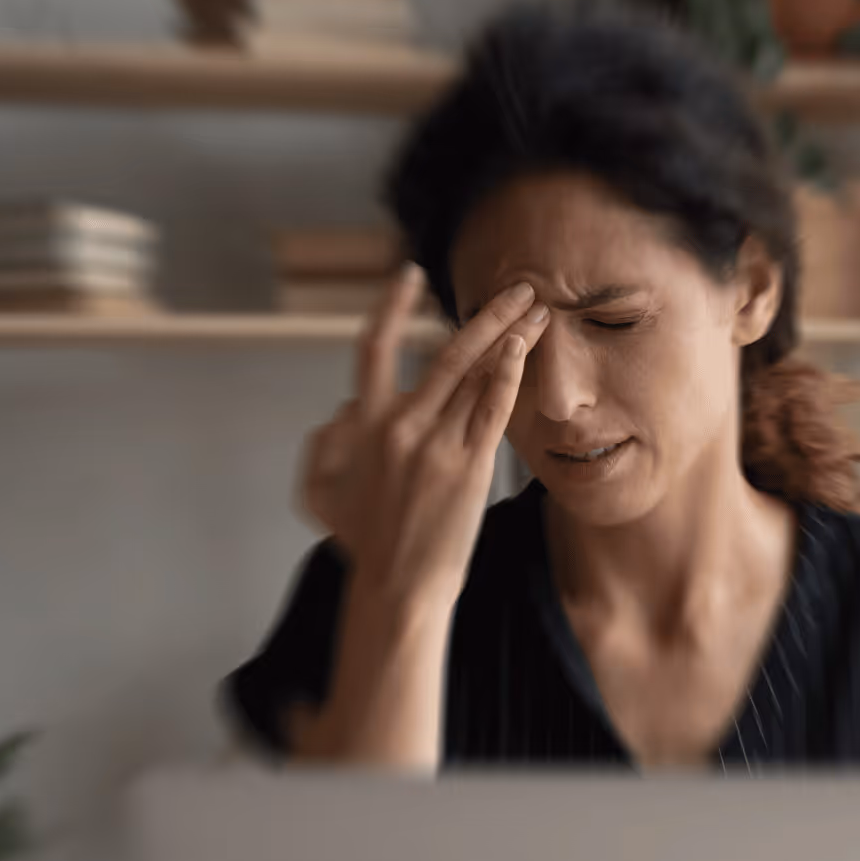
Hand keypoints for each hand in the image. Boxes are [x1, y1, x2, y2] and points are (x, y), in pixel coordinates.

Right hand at [299, 265, 547, 604]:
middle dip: (486, 313)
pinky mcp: (468, 466)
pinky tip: (524, 348)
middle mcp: (400, 425)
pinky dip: (508, 375)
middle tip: (517, 285)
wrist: (396, 587)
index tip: (410, 273)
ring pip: (476, 373)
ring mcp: (436, 444)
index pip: (374, 348)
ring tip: (538, 309)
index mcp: (362, 424)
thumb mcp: (321, 489)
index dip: (391, 306)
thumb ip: (326, 441)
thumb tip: (344, 410)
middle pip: (446, 351)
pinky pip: (492, 409)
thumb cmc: (362, 542)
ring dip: (510, 336)